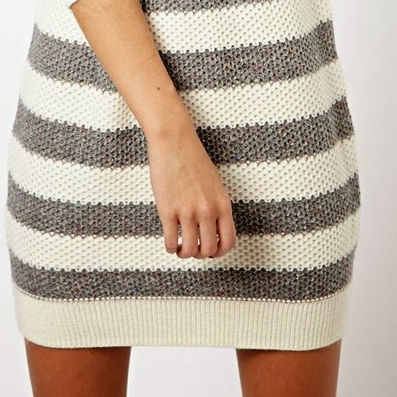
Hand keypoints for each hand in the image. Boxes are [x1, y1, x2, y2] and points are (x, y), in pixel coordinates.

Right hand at [146, 126, 237, 259]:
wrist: (174, 141)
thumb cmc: (193, 160)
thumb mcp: (215, 184)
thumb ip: (217, 207)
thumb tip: (214, 230)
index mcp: (222, 203)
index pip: (228, 241)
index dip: (220, 252)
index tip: (211, 251)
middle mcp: (207, 210)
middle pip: (209, 250)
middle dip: (201, 254)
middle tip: (193, 248)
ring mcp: (187, 211)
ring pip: (190, 250)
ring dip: (184, 253)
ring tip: (180, 247)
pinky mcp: (168, 210)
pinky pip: (171, 242)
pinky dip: (170, 247)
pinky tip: (170, 241)